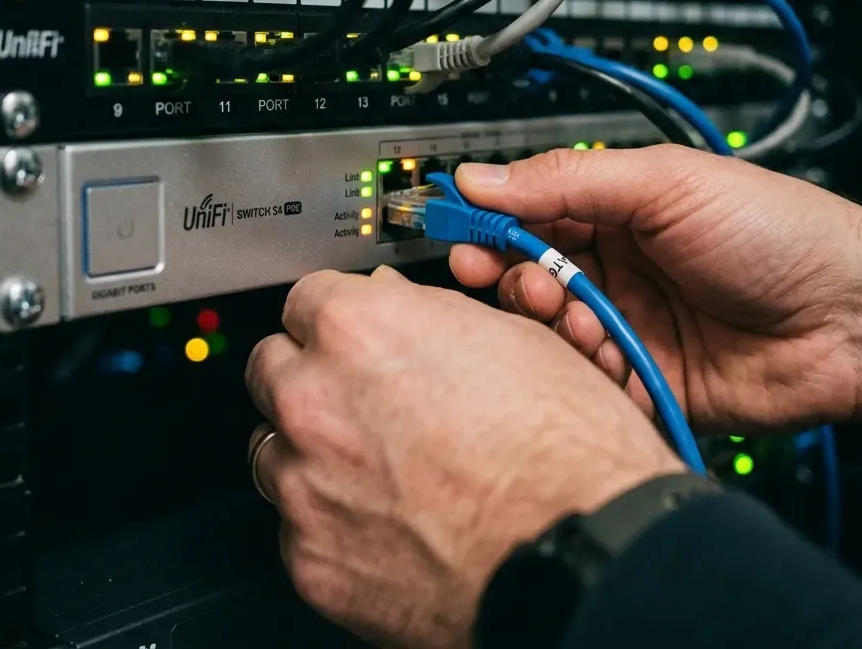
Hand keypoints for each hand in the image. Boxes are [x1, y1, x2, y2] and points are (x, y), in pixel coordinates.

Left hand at [246, 266, 681, 647]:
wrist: (588, 558)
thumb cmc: (567, 453)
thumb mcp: (513, 339)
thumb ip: (428, 317)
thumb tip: (396, 307)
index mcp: (360, 330)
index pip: (305, 299)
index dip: (340, 317)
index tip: (353, 334)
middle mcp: (317, 402)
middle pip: (273, 368)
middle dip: (315, 377)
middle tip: (366, 400)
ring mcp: (306, 486)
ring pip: (275, 449)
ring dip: (314, 451)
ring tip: (383, 469)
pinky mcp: (311, 561)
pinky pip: (299, 527)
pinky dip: (334, 523)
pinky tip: (392, 525)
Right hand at [450, 146, 861, 433]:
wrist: (855, 319)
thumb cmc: (778, 232)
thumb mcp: (666, 184)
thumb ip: (567, 180)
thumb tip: (482, 176)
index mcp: (616, 211)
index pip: (527, 213)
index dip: (487, 223)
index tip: (454, 232)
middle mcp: (614, 268)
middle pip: (527, 276)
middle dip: (512, 279)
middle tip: (520, 281)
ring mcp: (628, 325)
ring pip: (551, 332)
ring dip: (553, 324)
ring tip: (582, 316)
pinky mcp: (643, 380)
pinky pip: (589, 382)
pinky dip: (589, 372)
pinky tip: (612, 357)